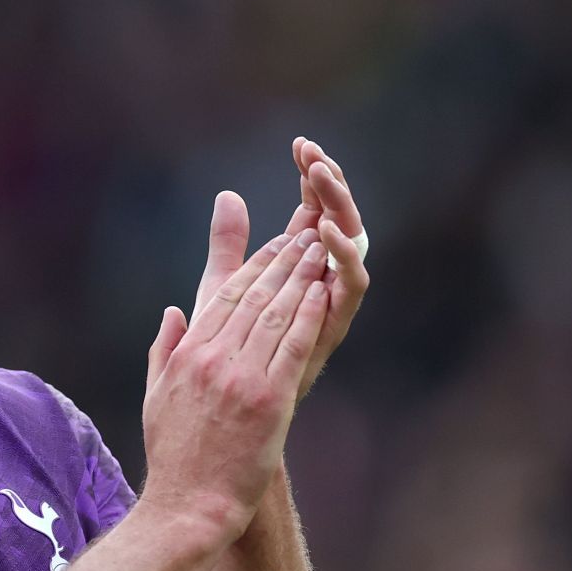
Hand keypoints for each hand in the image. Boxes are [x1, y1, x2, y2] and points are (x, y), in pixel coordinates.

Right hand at [143, 229, 330, 535]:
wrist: (188, 506)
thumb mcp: (155, 396)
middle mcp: (212, 359)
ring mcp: (241, 378)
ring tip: (320, 252)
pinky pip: (293, 347)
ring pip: (276, 314)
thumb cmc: (174, 459)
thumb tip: (173, 312)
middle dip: (283, 260)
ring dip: (301, 278)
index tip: (274, 245)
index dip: (254, 266)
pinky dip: (310, 316)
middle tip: (306, 234)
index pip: (224, 297)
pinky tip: (324, 293)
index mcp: (187, 355)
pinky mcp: (269, 401)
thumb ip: (164, 349)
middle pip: (254, 296)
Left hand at [192, 139, 369, 398]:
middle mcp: (323, 285)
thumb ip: (228, 247)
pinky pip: (352, 286)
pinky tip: (323, 230)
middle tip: (314, 151)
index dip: (309, 179)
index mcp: (299, 272)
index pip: (313, 211)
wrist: (230, 427)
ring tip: (321, 176)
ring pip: (351, 245)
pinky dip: (343, 256)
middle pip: (336, 221)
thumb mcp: (219, 294)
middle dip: (328, 184)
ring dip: (339, 208)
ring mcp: (332, 306)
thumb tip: (228, 195)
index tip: (301, 144)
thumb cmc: (224, 367)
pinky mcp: (335, 330)